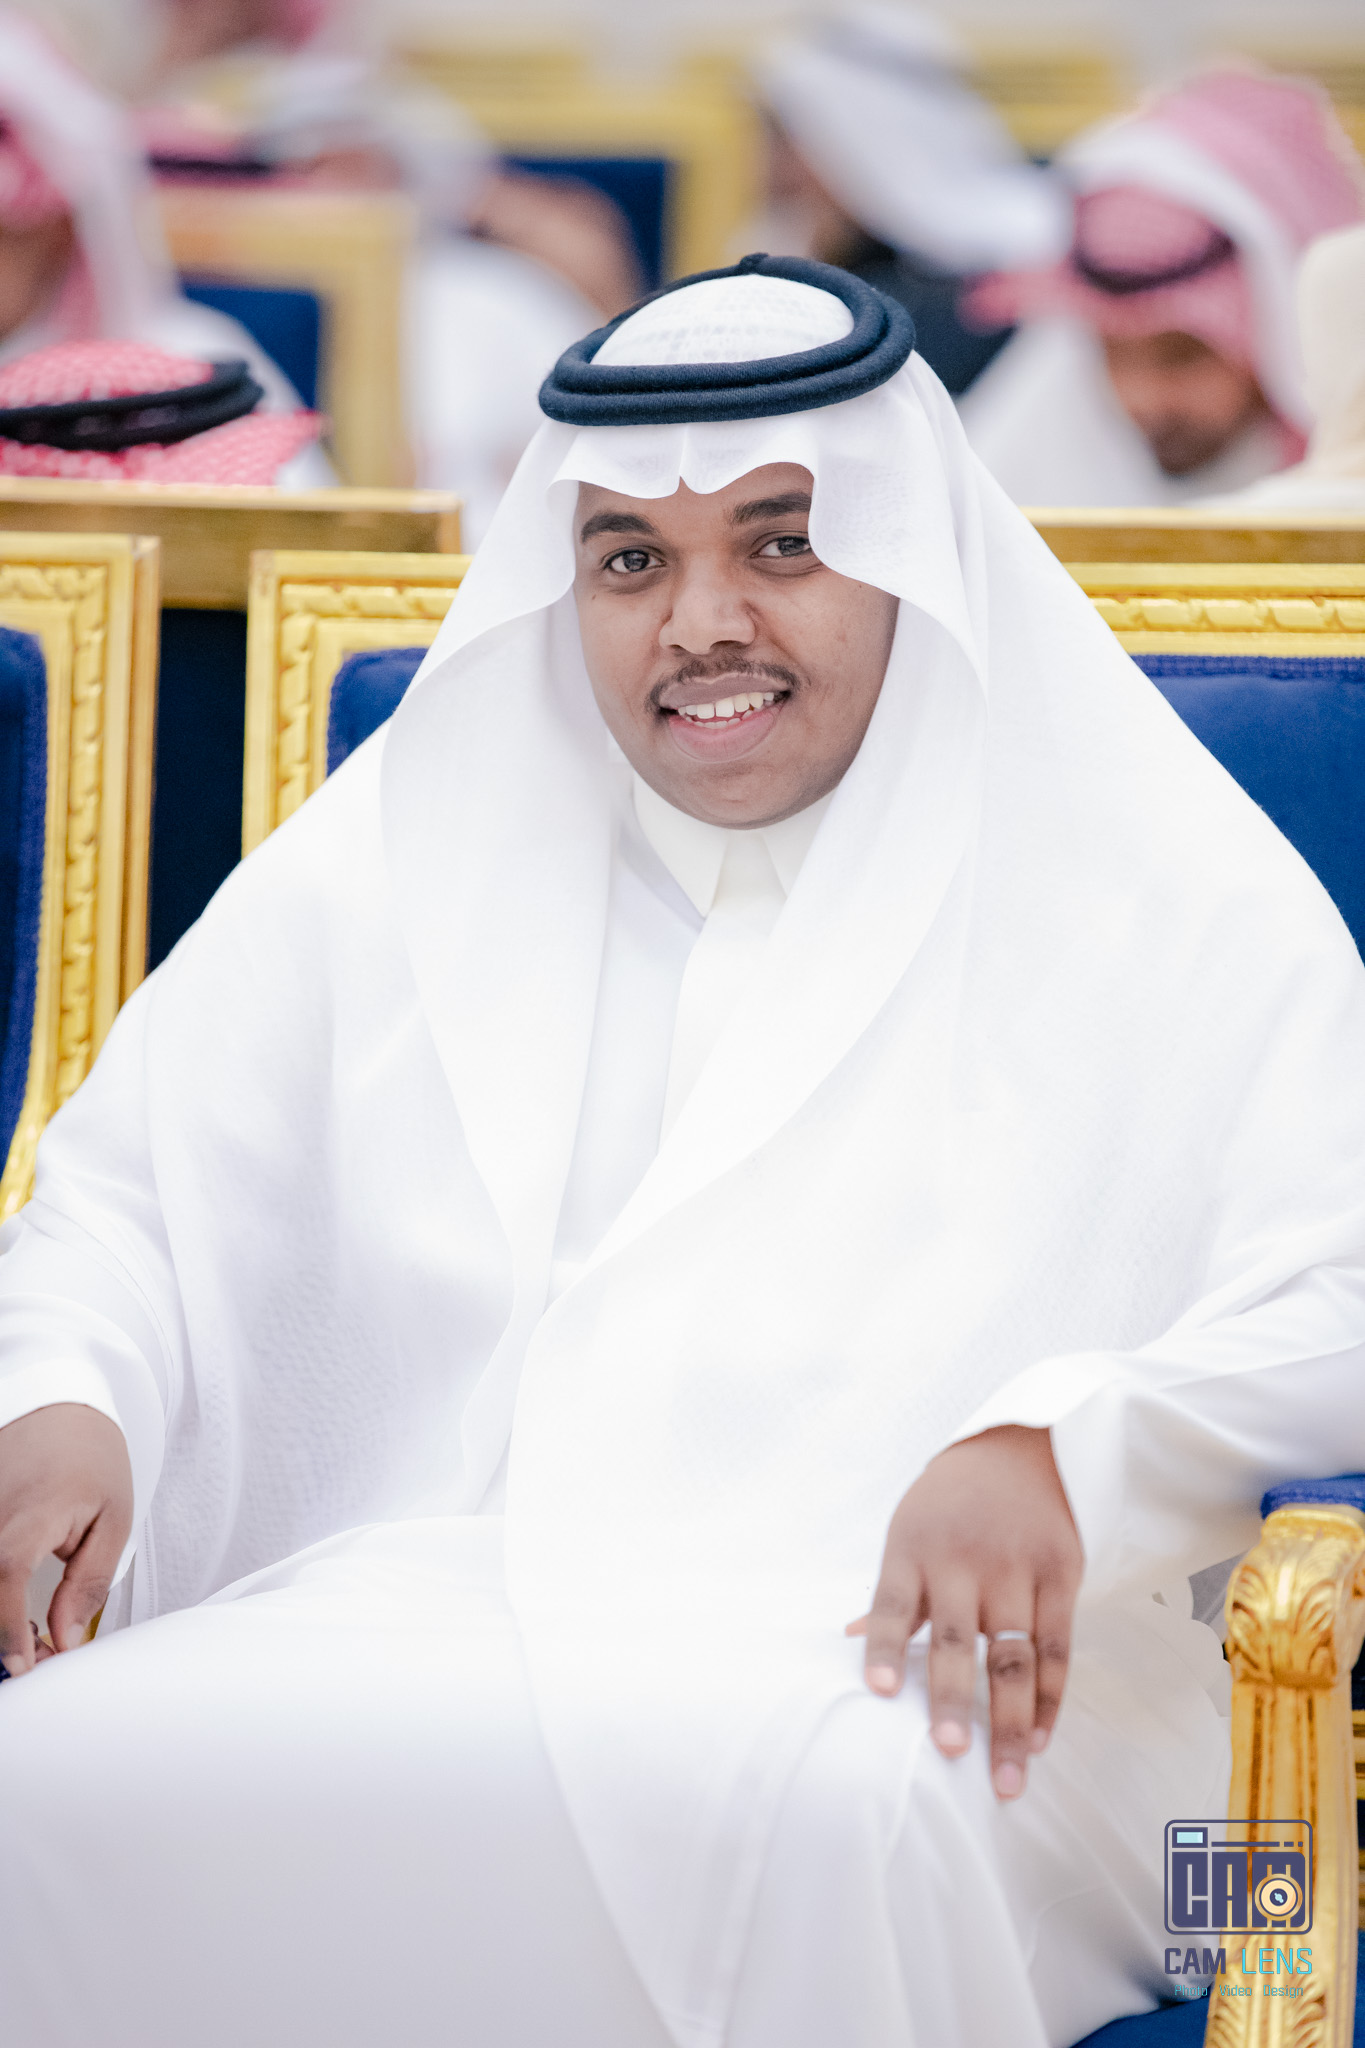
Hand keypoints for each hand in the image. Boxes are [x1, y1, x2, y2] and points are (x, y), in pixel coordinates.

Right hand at [0, 1405, 132, 1676]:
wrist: (58, 1406)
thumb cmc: (91, 1458)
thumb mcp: (114, 1519)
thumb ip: (88, 1583)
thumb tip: (64, 1638)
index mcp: (32, 1510)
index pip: (6, 1573)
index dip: (7, 1628)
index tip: (23, 1664)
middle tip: (33, 1654)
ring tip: (23, 1630)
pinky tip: (6, 1608)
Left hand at [846, 1425, 1081, 1800]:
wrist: (1020, 1445)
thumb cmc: (950, 1503)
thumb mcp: (909, 1531)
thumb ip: (894, 1593)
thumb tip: (850, 1640)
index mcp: (914, 1549)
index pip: (892, 1604)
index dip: (883, 1648)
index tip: (877, 1691)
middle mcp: (964, 1560)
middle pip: (957, 1640)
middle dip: (954, 1700)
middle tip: (952, 1754)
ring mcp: (1016, 1566)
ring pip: (1013, 1655)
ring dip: (1010, 1720)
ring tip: (1007, 1776)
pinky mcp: (1061, 1571)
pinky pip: (1057, 1645)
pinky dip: (1050, 1697)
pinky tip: (1040, 1736)